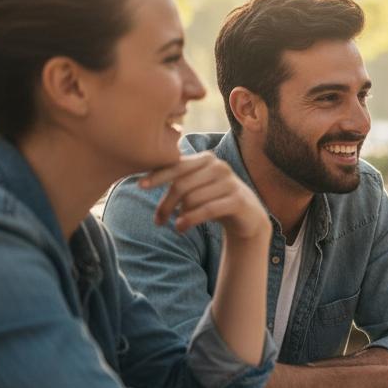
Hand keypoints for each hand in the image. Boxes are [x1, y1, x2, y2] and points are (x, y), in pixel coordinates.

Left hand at [139, 153, 267, 240]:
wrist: (248, 214)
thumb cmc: (214, 198)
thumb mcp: (197, 186)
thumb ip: (178, 178)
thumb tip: (143, 179)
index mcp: (206, 159)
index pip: (177, 166)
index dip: (158, 176)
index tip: (140, 186)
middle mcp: (220, 167)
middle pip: (181, 185)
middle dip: (166, 205)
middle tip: (158, 221)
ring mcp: (230, 183)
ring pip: (192, 199)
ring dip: (178, 216)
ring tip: (175, 227)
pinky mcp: (238, 200)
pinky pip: (207, 210)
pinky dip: (190, 220)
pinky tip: (181, 228)